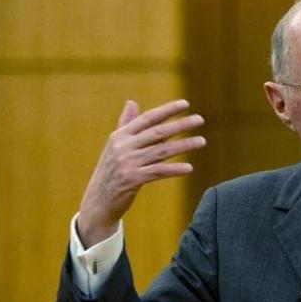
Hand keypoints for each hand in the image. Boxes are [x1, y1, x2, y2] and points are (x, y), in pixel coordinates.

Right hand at [76, 99, 205, 247]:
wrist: (98, 200)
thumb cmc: (111, 170)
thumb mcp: (115, 146)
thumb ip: (126, 124)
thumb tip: (132, 102)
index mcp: (120, 136)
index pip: (147, 118)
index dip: (166, 110)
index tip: (185, 104)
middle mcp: (123, 147)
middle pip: (157, 133)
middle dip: (180, 125)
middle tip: (200, 119)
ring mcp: (127, 163)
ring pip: (161, 151)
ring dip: (184, 145)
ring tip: (202, 141)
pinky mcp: (132, 179)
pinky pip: (158, 172)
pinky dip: (174, 169)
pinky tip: (189, 168)